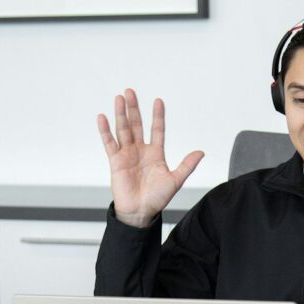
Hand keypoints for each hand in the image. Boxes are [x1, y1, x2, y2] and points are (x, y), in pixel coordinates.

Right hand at [96, 88, 203, 227]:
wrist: (141, 212)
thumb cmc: (157, 198)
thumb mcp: (176, 180)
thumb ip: (187, 165)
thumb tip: (201, 152)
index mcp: (155, 153)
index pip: (157, 129)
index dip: (158, 116)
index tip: (158, 101)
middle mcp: (140, 150)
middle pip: (136, 124)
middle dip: (134, 108)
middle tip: (130, 92)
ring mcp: (127, 154)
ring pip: (123, 129)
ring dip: (121, 114)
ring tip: (119, 98)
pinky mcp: (115, 161)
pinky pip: (110, 143)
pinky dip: (105, 131)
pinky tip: (103, 118)